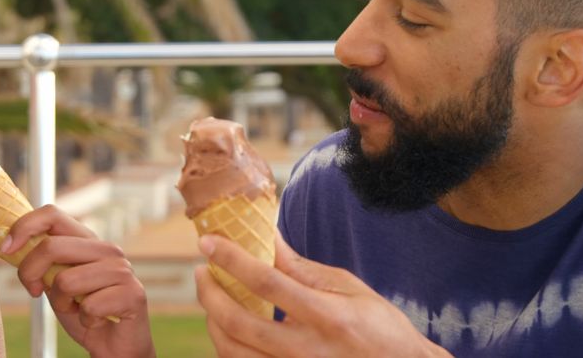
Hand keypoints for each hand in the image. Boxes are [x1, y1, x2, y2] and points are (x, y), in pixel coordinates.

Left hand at [4, 204, 154, 357]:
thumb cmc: (83, 310)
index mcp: (87, 240)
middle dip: (30, 272)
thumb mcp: (55, 282)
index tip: (6, 249)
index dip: (24, 227)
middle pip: (52, 246)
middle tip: (35, 291)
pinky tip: (96, 321)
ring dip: (62, 304)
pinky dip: (85, 320)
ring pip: (66, 281)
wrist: (116, 344)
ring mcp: (122, 270)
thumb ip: (42, 262)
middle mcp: (107, 249)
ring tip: (76, 308)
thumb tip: (9, 244)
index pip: (52, 214)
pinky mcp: (133, 294)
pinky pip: (89, 307)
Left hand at [195, 231, 450, 357]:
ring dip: (212, 322)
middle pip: (237, 322)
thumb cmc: (381, 330)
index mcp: (325, 317)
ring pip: (232, 352)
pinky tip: (227, 329)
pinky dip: (228, 348)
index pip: (265, 281)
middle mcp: (306, 351)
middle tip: (201, 272)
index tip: (207, 242)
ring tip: (211, 299)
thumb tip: (268, 238)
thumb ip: (303, 269)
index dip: (230, 258)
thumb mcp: (349, 290)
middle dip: (209, 293)